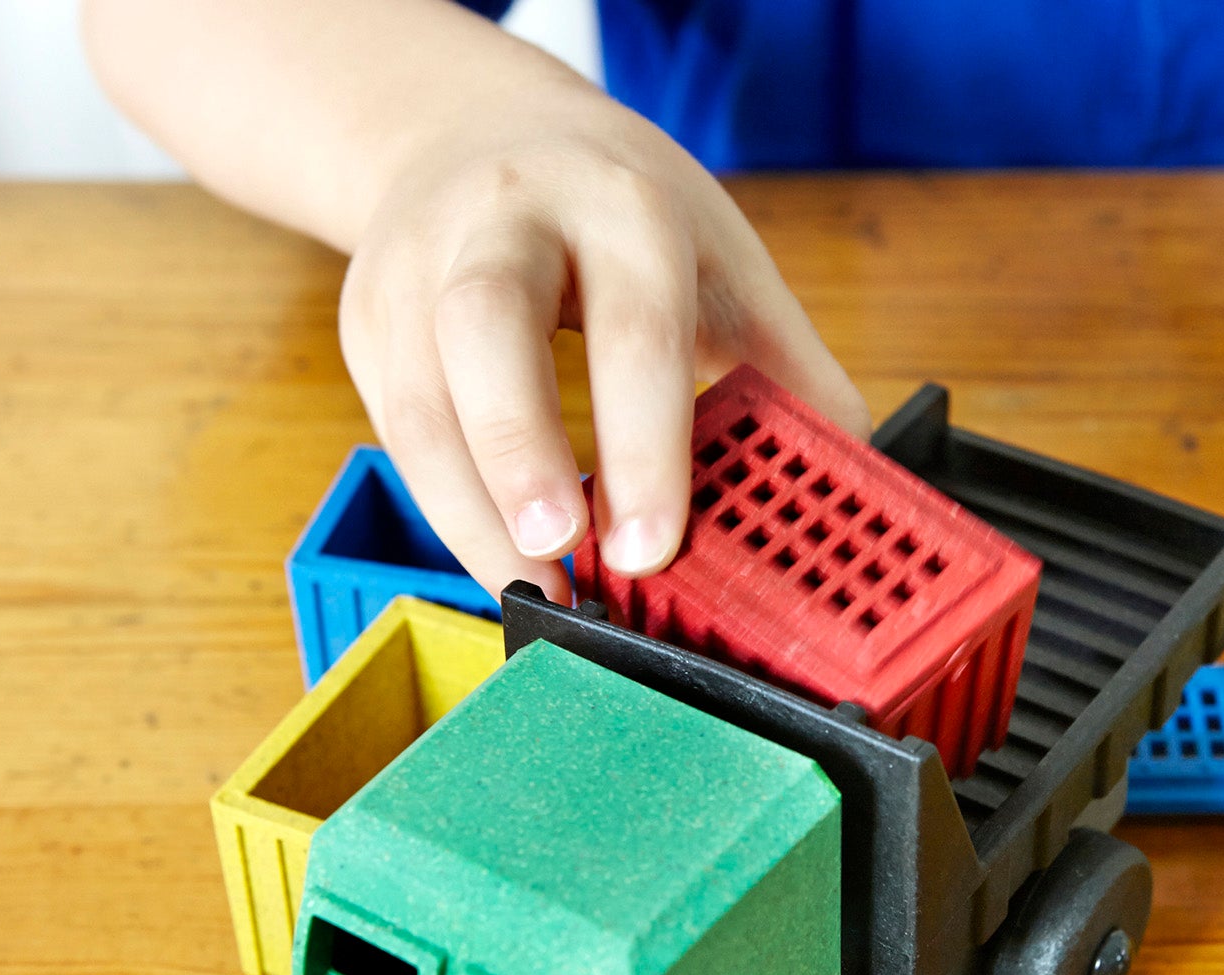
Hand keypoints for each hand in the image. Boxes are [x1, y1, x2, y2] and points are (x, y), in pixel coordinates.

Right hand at [336, 69, 868, 601]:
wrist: (477, 134)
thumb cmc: (617, 213)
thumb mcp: (720, 261)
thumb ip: (785, 370)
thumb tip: (856, 482)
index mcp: (617, 204)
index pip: (631, 327)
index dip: (644, 446)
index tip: (655, 547)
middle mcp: (503, 221)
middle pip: (486, 328)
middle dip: (520, 452)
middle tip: (560, 557)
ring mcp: (417, 268)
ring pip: (419, 398)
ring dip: (469, 511)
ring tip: (533, 591)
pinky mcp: (367, 323)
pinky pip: (396, 432)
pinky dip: (446, 509)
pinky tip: (500, 560)